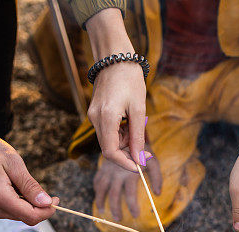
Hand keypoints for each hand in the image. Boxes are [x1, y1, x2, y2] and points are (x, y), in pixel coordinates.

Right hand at [0, 93, 57, 226]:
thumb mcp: (13, 163)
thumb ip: (30, 186)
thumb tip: (47, 204)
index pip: (30, 216)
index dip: (47, 211)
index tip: (55, 199)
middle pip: (22, 216)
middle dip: (32, 204)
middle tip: (28, 182)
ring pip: (12, 215)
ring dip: (19, 202)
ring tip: (7, 180)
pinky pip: (1, 212)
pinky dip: (7, 202)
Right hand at [85, 8, 146, 171]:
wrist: (115, 57)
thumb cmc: (129, 79)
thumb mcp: (138, 108)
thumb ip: (137, 135)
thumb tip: (139, 158)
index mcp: (106, 117)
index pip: (110, 151)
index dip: (125, 163)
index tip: (139, 167)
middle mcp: (95, 118)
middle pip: (109, 148)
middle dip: (127, 152)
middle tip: (145, 148)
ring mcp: (93, 115)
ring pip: (108, 140)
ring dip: (125, 141)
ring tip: (137, 125)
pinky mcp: (95, 112)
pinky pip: (107, 130)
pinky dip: (120, 132)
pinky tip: (129, 121)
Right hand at [94, 146, 159, 220]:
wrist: (129, 133)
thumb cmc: (143, 150)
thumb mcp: (153, 162)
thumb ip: (156, 177)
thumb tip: (158, 193)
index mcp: (129, 172)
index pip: (130, 193)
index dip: (132, 205)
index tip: (136, 215)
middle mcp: (116, 172)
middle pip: (114, 194)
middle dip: (116, 208)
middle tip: (119, 219)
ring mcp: (108, 169)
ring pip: (102, 188)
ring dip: (101, 201)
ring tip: (103, 212)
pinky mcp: (103, 167)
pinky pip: (97, 179)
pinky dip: (97, 189)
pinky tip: (98, 197)